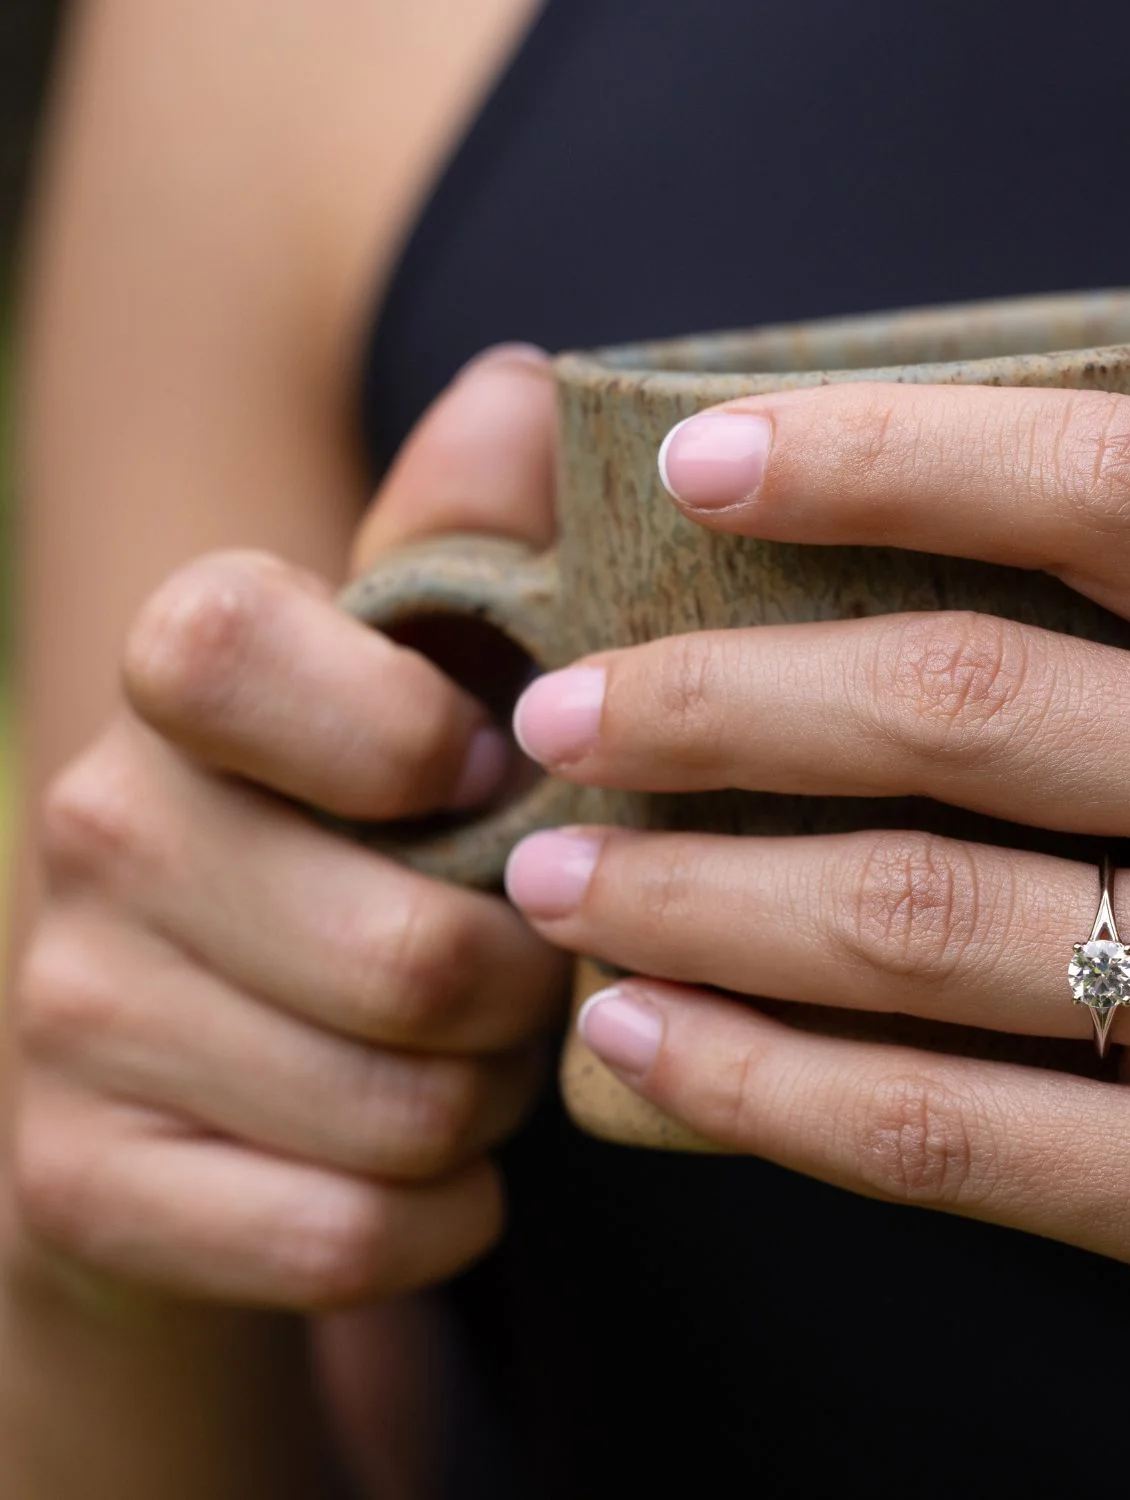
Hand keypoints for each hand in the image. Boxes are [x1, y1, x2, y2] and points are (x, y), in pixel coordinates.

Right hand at [6, 347, 567, 1307]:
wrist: (216, 1077)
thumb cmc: (368, 844)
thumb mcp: (418, 683)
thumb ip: (472, 542)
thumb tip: (540, 384)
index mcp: (182, 686)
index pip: (216, 642)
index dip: (387, 729)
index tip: (489, 773)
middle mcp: (97, 831)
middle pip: (406, 951)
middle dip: (523, 990)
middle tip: (530, 972)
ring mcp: (67, 1018)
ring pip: (393, 1106)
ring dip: (488, 1102)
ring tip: (480, 1062)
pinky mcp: (77, 1187)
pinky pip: (343, 1232)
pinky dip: (439, 1213)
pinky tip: (439, 1171)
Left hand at [501, 226, 1129, 1454]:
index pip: (1110, 481)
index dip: (881, 451)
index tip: (695, 458)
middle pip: (959, 706)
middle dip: (713, 702)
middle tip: (558, 711)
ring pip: (919, 929)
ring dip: (694, 897)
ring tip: (558, 874)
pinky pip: (946, 1136)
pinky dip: (760, 1088)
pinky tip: (639, 1040)